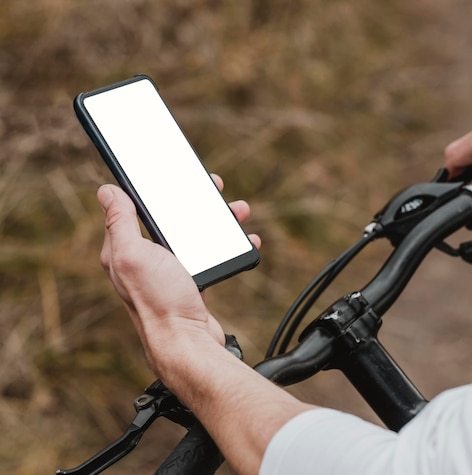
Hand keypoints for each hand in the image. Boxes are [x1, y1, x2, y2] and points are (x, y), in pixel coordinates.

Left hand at [97, 177, 259, 377]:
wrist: (187, 343)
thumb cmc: (159, 301)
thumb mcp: (133, 254)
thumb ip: (120, 222)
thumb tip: (106, 191)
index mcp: (126, 249)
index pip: (137, 208)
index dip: (155, 189)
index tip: (174, 174)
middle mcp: (146, 259)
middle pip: (171, 218)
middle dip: (194, 201)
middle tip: (215, 188)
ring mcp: (170, 271)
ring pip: (195, 234)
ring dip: (218, 221)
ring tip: (239, 212)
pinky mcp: (191, 282)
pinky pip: (210, 255)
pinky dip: (227, 246)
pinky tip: (244, 241)